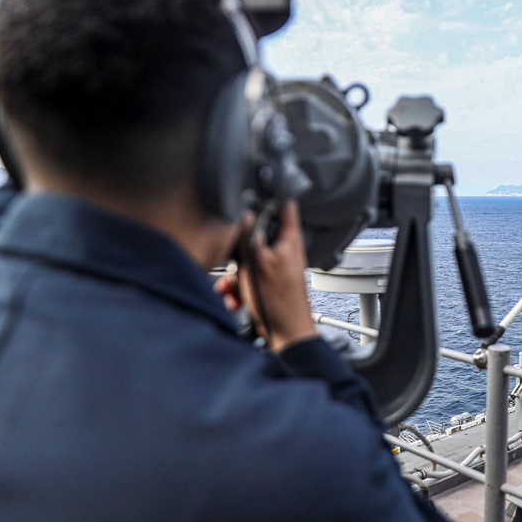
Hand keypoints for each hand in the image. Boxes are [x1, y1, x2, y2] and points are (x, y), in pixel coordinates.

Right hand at [215, 201, 316, 349]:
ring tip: (233, 290)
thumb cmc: (279, 303)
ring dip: (235, 276)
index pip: (285, 208)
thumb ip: (249, 238)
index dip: (273, 196)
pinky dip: (239, 288)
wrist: (287, 334)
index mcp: (289, 241)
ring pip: (248, 260)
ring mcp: (276, 268)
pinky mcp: (268, 283)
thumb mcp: (257, 265)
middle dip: (239, 253)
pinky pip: (249, 278)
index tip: (260, 187)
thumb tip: (243, 214)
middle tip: (234, 266)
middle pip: (256, 237)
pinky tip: (236, 300)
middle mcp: (284, 251)